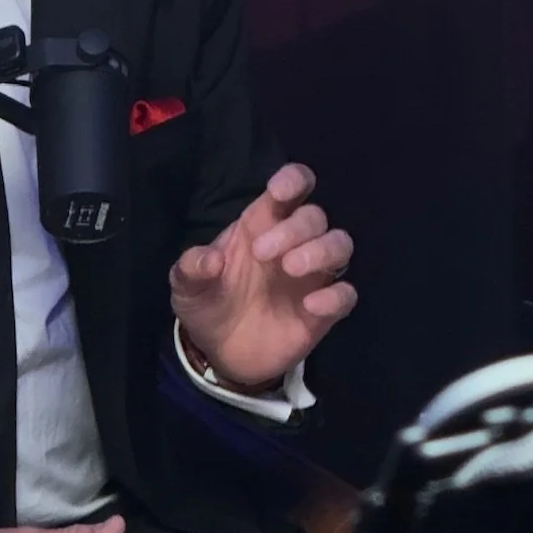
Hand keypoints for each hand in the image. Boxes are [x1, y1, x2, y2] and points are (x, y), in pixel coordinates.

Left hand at [169, 162, 355, 392]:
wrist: (218, 352)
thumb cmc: (206, 303)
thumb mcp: (185, 286)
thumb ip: (192, 268)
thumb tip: (211, 260)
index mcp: (262, 223)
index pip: (293, 187)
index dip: (294, 180)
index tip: (280, 191)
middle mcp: (294, 243)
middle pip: (315, 216)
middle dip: (294, 228)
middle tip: (261, 253)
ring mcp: (313, 276)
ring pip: (340, 245)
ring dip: (321, 250)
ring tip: (291, 268)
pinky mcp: (324, 312)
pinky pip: (346, 295)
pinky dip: (336, 296)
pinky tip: (311, 306)